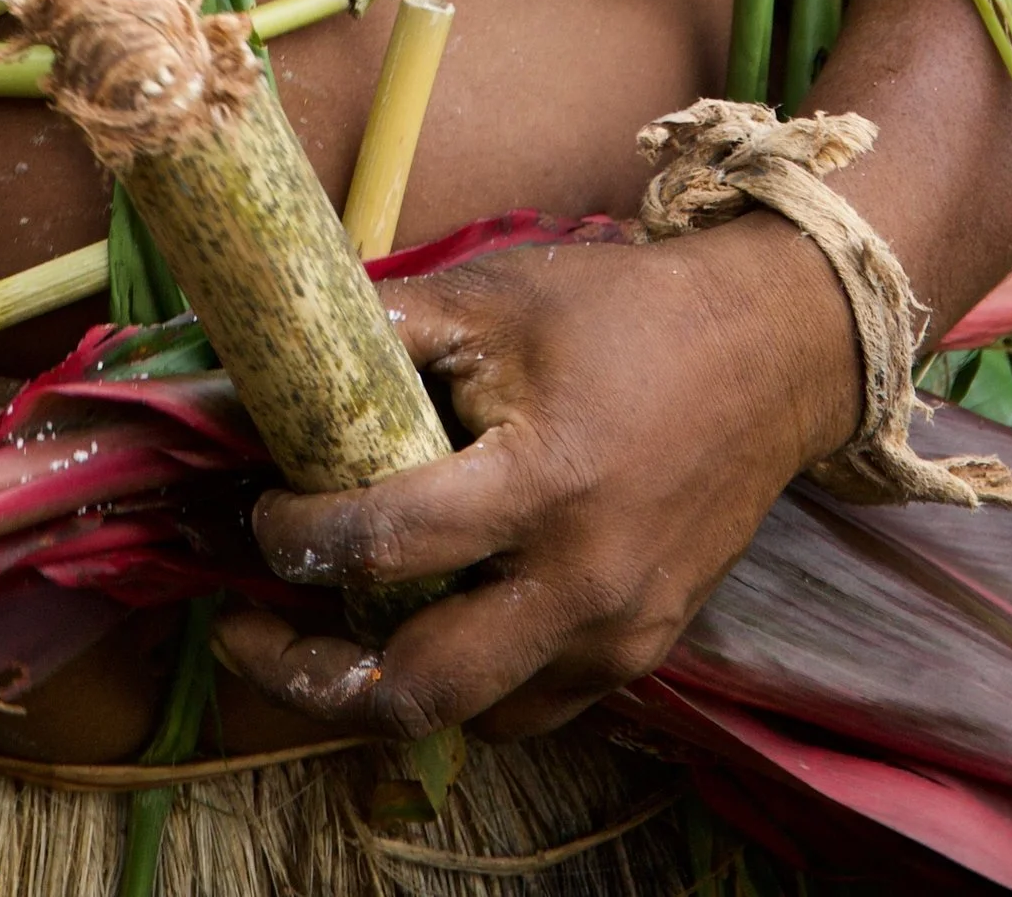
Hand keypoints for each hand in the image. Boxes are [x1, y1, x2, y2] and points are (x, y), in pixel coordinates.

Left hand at [212, 223, 858, 744]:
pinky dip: (464, 685)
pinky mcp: (640, 652)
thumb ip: (381, 330)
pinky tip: (418, 630)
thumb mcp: (493, 297)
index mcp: (544, 484)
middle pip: (422, 686)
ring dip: (383, 690)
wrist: (769, 354)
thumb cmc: (620, 313)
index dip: (298, 537)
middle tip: (242, 633)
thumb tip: (262, 352)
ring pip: (473, 715)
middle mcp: (585, 582)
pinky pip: (532, 705)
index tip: (258, 511)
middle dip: (310, 675)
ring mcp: (620, 633)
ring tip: (316, 639)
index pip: (388, 543)